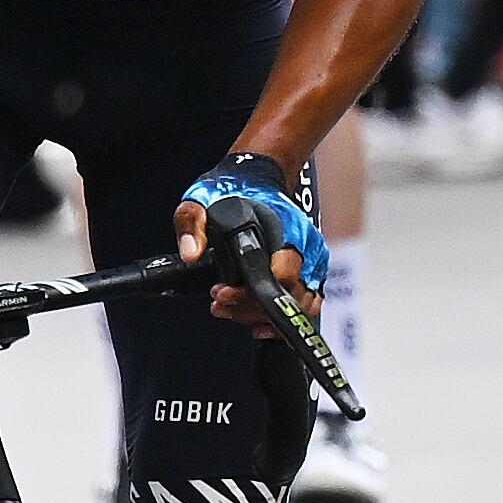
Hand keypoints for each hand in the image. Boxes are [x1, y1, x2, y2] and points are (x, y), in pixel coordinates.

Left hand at [172, 155, 326, 326]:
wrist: (256, 180)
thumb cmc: (234, 189)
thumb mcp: (202, 199)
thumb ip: (192, 223)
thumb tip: (191, 253)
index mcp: (288, 230)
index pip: (284, 276)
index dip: (250, 293)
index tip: (221, 292)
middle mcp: (307, 249)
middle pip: (290, 298)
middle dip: (249, 309)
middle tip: (219, 303)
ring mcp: (311, 264)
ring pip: (298, 307)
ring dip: (262, 316)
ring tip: (229, 309)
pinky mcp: (309, 274)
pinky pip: (302, 307)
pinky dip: (278, 320)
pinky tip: (254, 322)